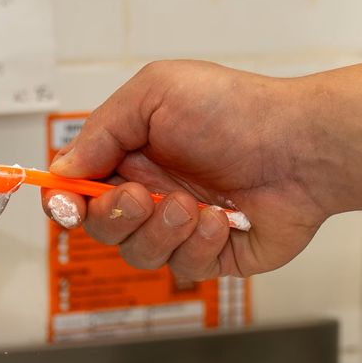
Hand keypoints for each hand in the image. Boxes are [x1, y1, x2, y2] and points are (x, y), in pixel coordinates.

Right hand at [43, 61, 332, 281]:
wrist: (301, 146)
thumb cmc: (236, 110)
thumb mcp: (155, 93)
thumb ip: (101, 130)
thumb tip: (61, 170)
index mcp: (132, 154)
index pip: (77, 189)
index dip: (64, 202)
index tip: (67, 203)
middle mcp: (152, 192)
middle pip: (100, 228)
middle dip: (115, 216)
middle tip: (141, 196)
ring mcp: (181, 228)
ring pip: (138, 254)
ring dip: (161, 230)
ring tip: (193, 205)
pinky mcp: (212, 256)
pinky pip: (183, 269)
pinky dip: (199, 244)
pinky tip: (223, 219)